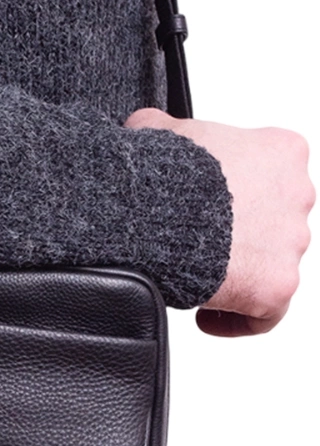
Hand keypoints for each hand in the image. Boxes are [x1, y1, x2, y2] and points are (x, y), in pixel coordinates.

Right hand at [124, 111, 314, 335]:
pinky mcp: (278, 284)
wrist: (155, 207)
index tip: (211, 204)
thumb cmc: (162, 171)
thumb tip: (146, 131)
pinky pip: (265, 313)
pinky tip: (207, 314)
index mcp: (282, 151)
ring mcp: (293, 242)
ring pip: (272, 265)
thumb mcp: (159, 129)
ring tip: (198, 275)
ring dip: (240, 271)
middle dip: (243, 233)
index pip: (271, 174)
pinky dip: (238, 317)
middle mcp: (299, 195)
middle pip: (276, 221)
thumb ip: (167, 129)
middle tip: (201, 241)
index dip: (240, 190)